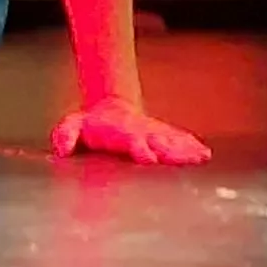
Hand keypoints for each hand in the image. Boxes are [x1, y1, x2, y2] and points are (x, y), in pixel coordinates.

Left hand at [50, 98, 211, 165]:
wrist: (111, 106)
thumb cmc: (92, 123)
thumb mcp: (73, 124)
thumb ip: (66, 134)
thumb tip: (62, 148)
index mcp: (120, 131)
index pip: (131, 140)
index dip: (140, 148)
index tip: (150, 158)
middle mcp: (141, 131)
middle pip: (157, 141)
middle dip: (170, 151)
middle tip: (183, 161)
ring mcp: (154, 132)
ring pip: (172, 140)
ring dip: (186, 149)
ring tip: (200, 158)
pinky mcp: (162, 134)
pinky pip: (179, 139)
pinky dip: (191, 146)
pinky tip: (203, 155)